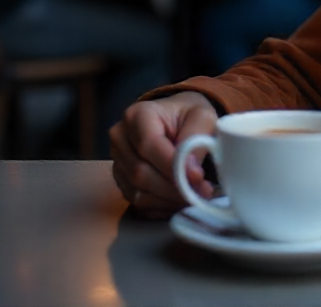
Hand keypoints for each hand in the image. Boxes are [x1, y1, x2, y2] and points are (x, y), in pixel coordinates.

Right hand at [110, 92, 218, 217]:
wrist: (178, 120)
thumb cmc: (189, 115)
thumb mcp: (202, 115)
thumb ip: (196, 138)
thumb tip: (191, 172)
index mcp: (137, 115)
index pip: (149, 145)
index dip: (173, 165)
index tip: (198, 176)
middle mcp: (120, 139)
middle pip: (140, 172)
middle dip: (174, 187)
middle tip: (202, 191)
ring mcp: (118, 163)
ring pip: (138, 192)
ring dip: (169, 199)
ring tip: (196, 196)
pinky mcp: (122, 183)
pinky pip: (138, 204)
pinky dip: (162, 206)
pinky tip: (181, 200)